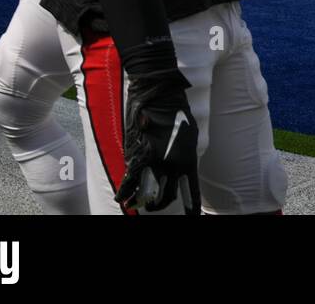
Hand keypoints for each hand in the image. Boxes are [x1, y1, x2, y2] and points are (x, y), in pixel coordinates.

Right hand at [115, 71, 199, 214]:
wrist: (160, 94)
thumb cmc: (176, 110)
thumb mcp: (189, 134)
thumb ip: (183, 152)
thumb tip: (179, 164)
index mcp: (189, 160)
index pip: (191, 190)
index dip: (191, 208)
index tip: (192, 218)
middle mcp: (173, 165)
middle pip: (167, 196)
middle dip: (160, 204)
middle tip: (154, 206)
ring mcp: (155, 161)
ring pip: (147, 192)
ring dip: (141, 201)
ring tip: (137, 204)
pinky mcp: (138, 155)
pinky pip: (130, 180)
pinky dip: (125, 191)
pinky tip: (122, 199)